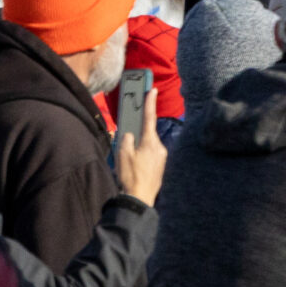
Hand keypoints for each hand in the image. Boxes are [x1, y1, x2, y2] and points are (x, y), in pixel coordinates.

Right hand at [114, 83, 165, 205]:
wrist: (140, 197)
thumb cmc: (131, 175)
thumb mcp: (123, 154)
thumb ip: (127, 139)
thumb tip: (130, 134)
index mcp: (151, 142)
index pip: (149, 117)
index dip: (150, 102)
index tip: (153, 89)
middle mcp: (160, 147)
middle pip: (147, 132)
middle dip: (138, 132)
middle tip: (129, 138)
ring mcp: (162, 156)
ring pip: (148, 144)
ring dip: (139, 145)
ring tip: (128, 159)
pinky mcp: (161, 165)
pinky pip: (150, 153)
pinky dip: (142, 153)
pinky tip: (134, 164)